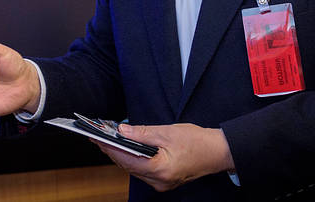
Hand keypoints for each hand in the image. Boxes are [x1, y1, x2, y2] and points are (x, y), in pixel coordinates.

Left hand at [93, 123, 234, 191]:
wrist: (218, 152)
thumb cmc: (197, 141)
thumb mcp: (166, 132)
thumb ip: (141, 133)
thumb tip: (121, 131)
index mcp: (160, 170)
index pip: (126, 159)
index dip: (109, 148)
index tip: (96, 137)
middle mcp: (159, 181)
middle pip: (128, 166)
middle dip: (113, 150)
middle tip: (98, 136)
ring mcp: (162, 183)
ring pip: (134, 169)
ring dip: (122, 155)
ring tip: (109, 140)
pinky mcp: (164, 180)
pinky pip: (142, 170)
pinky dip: (133, 159)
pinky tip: (126, 148)